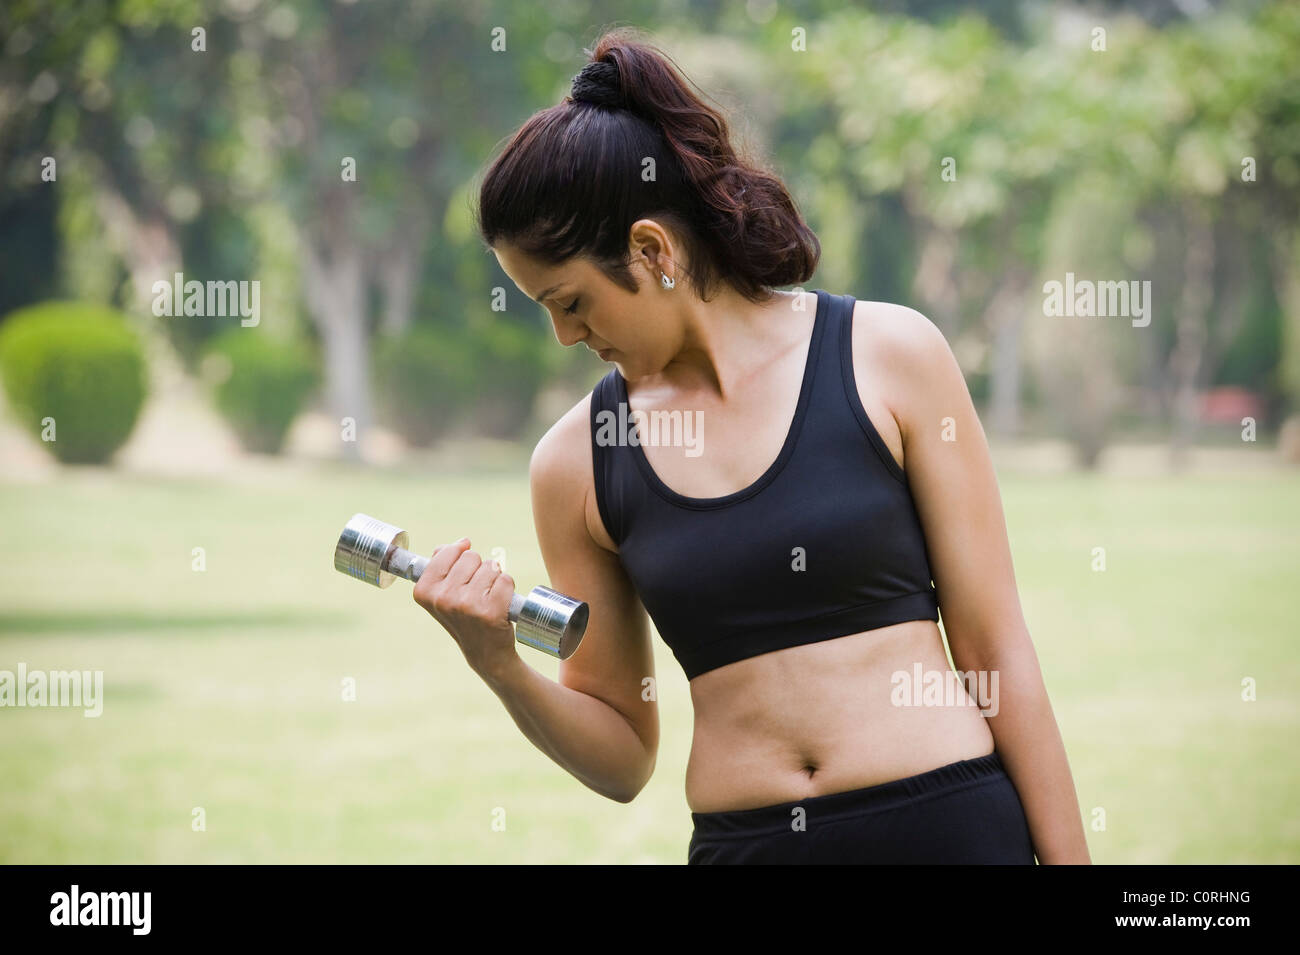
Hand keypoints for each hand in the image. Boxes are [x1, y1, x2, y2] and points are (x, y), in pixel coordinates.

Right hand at [411, 537, 519, 677]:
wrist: (485, 652)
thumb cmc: (464, 617)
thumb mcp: (442, 593)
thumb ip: (442, 564)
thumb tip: (459, 543)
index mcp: (425, 591)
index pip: (446, 552)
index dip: (458, 557)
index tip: (460, 575)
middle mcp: (443, 598)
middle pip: (470, 556)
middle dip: (478, 569)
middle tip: (476, 592)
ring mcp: (467, 605)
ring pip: (490, 566)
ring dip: (493, 578)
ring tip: (487, 598)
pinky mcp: (490, 611)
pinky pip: (506, 579)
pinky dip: (507, 588)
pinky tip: (500, 604)